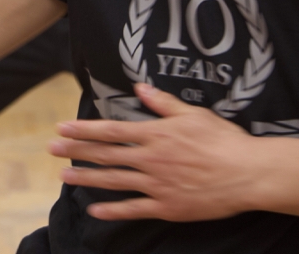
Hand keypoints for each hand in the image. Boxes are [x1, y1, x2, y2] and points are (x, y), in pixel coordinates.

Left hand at [49, 83, 258, 222]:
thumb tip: (140, 87)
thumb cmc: (224, 140)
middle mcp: (150, 158)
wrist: (248, 174)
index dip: (83, 129)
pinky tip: (94, 210)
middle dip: (75, 151)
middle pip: (105, 154)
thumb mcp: (193, 113)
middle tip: (51, 149)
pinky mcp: (167, 207)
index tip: (62, 128)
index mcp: (155, 134)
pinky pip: (134, 209)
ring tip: (64, 175)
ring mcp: (157, 184)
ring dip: (86, 178)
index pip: (110, 130)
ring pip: (113, 181)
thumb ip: (163, 103)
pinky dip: (112, 210)